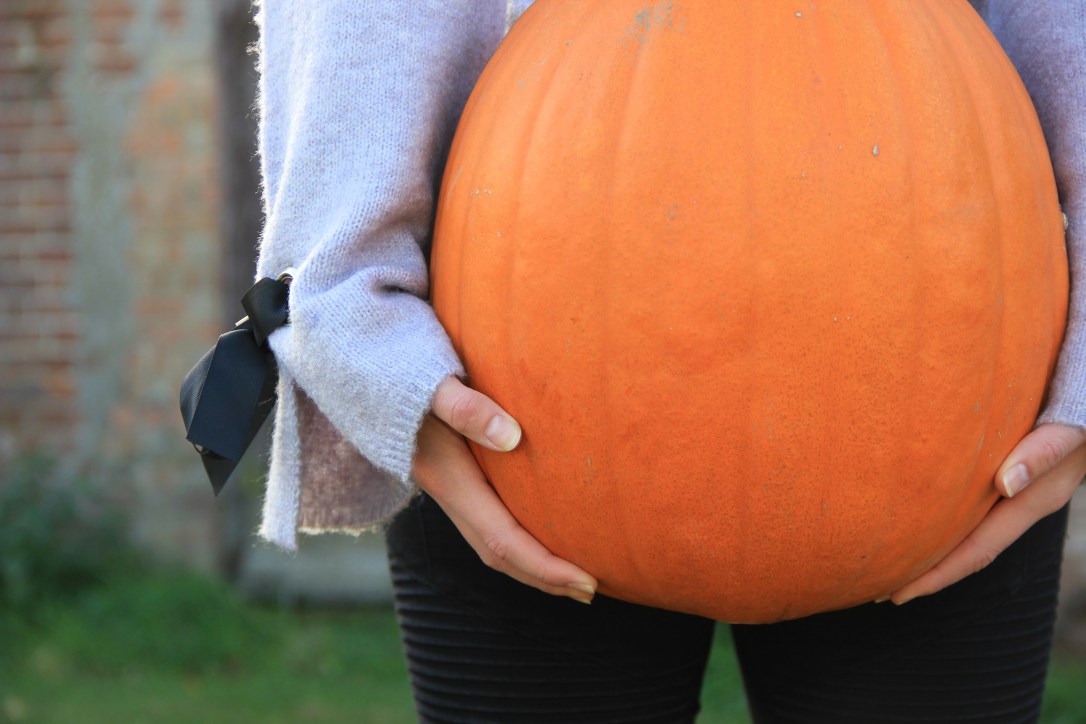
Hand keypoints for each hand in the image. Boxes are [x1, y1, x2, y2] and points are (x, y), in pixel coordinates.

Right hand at [411, 376, 597, 603]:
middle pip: (497, 553)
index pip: (502, 539)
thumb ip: (465, 406)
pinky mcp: (450, 473)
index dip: (545, 566)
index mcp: (447, 476)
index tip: (587, 580)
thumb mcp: (429, 380)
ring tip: (572, 572)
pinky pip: (487, 520)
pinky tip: (541, 527)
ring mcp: (445, 485)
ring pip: (489, 540)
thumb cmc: (399, 367)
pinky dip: (517, 537)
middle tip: (592, 589)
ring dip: (531, 563)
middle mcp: (446, 490)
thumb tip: (512, 436)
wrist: (357, 362)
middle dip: (544, 577)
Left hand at [891, 423, 1085, 603]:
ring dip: (930, 545)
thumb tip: (1006, 484)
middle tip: (875, 585)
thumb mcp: (1069, 428)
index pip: (978, 550)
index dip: (938, 574)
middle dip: (925, 570)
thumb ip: (1042, 453)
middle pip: (968, 548)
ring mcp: (1017, 488)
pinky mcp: (1010, 468)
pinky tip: (916, 511)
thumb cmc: (1083, 402)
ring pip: (967, 528)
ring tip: (888, 555)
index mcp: (1035, 501)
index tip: (897, 593)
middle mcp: (1023, 501)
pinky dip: (940, 515)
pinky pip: (970, 503)